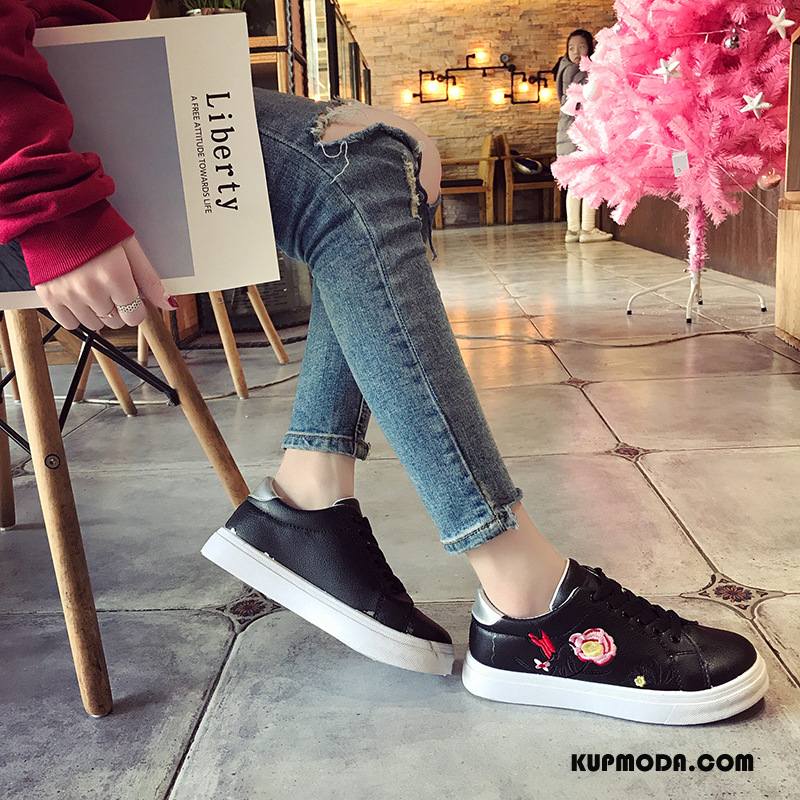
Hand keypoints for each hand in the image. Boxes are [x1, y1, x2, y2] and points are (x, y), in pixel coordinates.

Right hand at [34, 235, 175, 330]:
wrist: (55, 214)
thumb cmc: (94, 226)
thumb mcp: (129, 248)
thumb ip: (149, 279)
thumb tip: (169, 304)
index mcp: (114, 276)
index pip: (135, 316)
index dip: (136, 306)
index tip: (131, 295)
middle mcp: (91, 289)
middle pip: (116, 321)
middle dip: (118, 308)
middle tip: (110, 287)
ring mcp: (68, 295)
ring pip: (94, 324)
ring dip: (98, 312)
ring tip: (93, 288)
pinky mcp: (48, 296)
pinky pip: (69, 323)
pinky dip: (76, 315)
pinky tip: (78, 297)